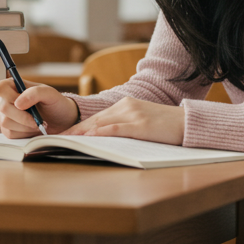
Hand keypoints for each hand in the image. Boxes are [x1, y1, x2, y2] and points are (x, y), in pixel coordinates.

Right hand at [0, 78, 79, 137]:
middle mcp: (7, 100)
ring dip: (25, 126)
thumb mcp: (50, 94)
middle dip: (23, 116)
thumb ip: (35, 93)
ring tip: (37, 123)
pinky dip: (24, 133)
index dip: (10, 96)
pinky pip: (10, 133)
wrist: (60, 121)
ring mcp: (6, 115)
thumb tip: (18, 103)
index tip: (24, 104)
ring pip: (6, 122)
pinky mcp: (8, 129)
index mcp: (14, 86)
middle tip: (38, 120)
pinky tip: (32, 129)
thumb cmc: (55, 104)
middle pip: (3, 107)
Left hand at [59, 96, 184, 144]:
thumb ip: (123, 125)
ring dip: (82, 132)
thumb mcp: (141, 121)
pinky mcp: (141, 125)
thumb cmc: (165, 126)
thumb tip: (102, 138)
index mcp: (126, 105)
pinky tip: (90, 137)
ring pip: (102, 123)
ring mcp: (134, 114)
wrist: (187, 122)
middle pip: (94, 119)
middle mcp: (127, 106)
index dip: (78, 126)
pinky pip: (117, 129)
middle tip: (56, 139)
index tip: (63, 134)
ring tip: (66, 139)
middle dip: (74, 130)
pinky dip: (102, 132)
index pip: (96, 117)